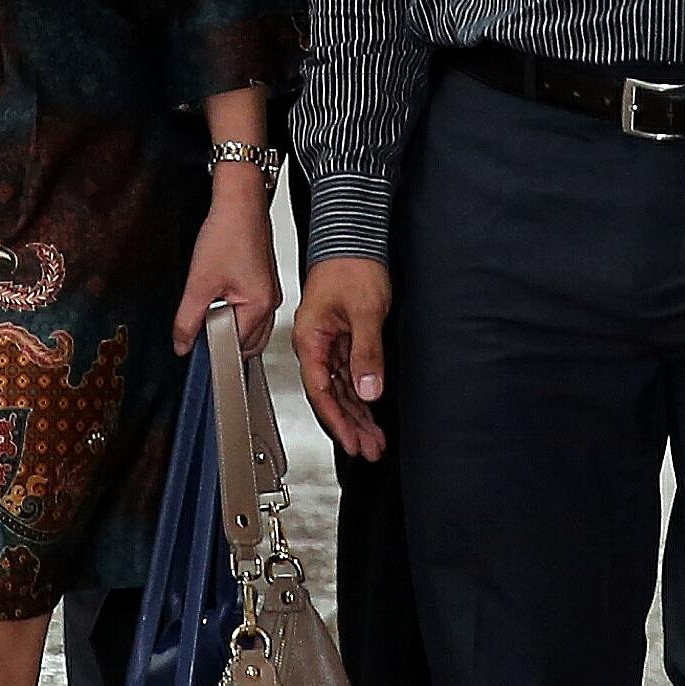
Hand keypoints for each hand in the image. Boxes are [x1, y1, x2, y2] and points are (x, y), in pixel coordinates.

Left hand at [173, 172, 279, 356]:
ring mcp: (269, 294)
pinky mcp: (263, 285)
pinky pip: (251, 312)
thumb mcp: (199, 282)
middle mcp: (270, 303)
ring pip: (249, 329)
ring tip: (209, 304)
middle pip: (246, 344)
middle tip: (199, 324)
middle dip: (222, 341)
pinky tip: (218, 296)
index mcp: (259, 306)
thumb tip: (183, 344)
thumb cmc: (229, 232)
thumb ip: (188, 319)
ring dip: (228, 326)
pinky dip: (234, 313)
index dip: (210, 347)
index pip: (234, 348)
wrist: (240, 202)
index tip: (193, 343)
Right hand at [293, 256, 389, 461]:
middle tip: (370, 448)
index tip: (352, 442)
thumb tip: (368, 388)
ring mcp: (328, 342)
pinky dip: (361, 393)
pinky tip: (371, 409)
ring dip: (358, 414)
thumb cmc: (351, 265)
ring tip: (374, 438)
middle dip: (352, 425)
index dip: (338, 421)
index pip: (321, 391)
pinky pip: (349, 374)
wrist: (354, 237)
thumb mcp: (365, 312)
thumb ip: (366, 353)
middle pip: (330, 396)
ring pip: (341, 388)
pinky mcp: (342, 337)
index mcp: (310, 340)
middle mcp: (314, 345)